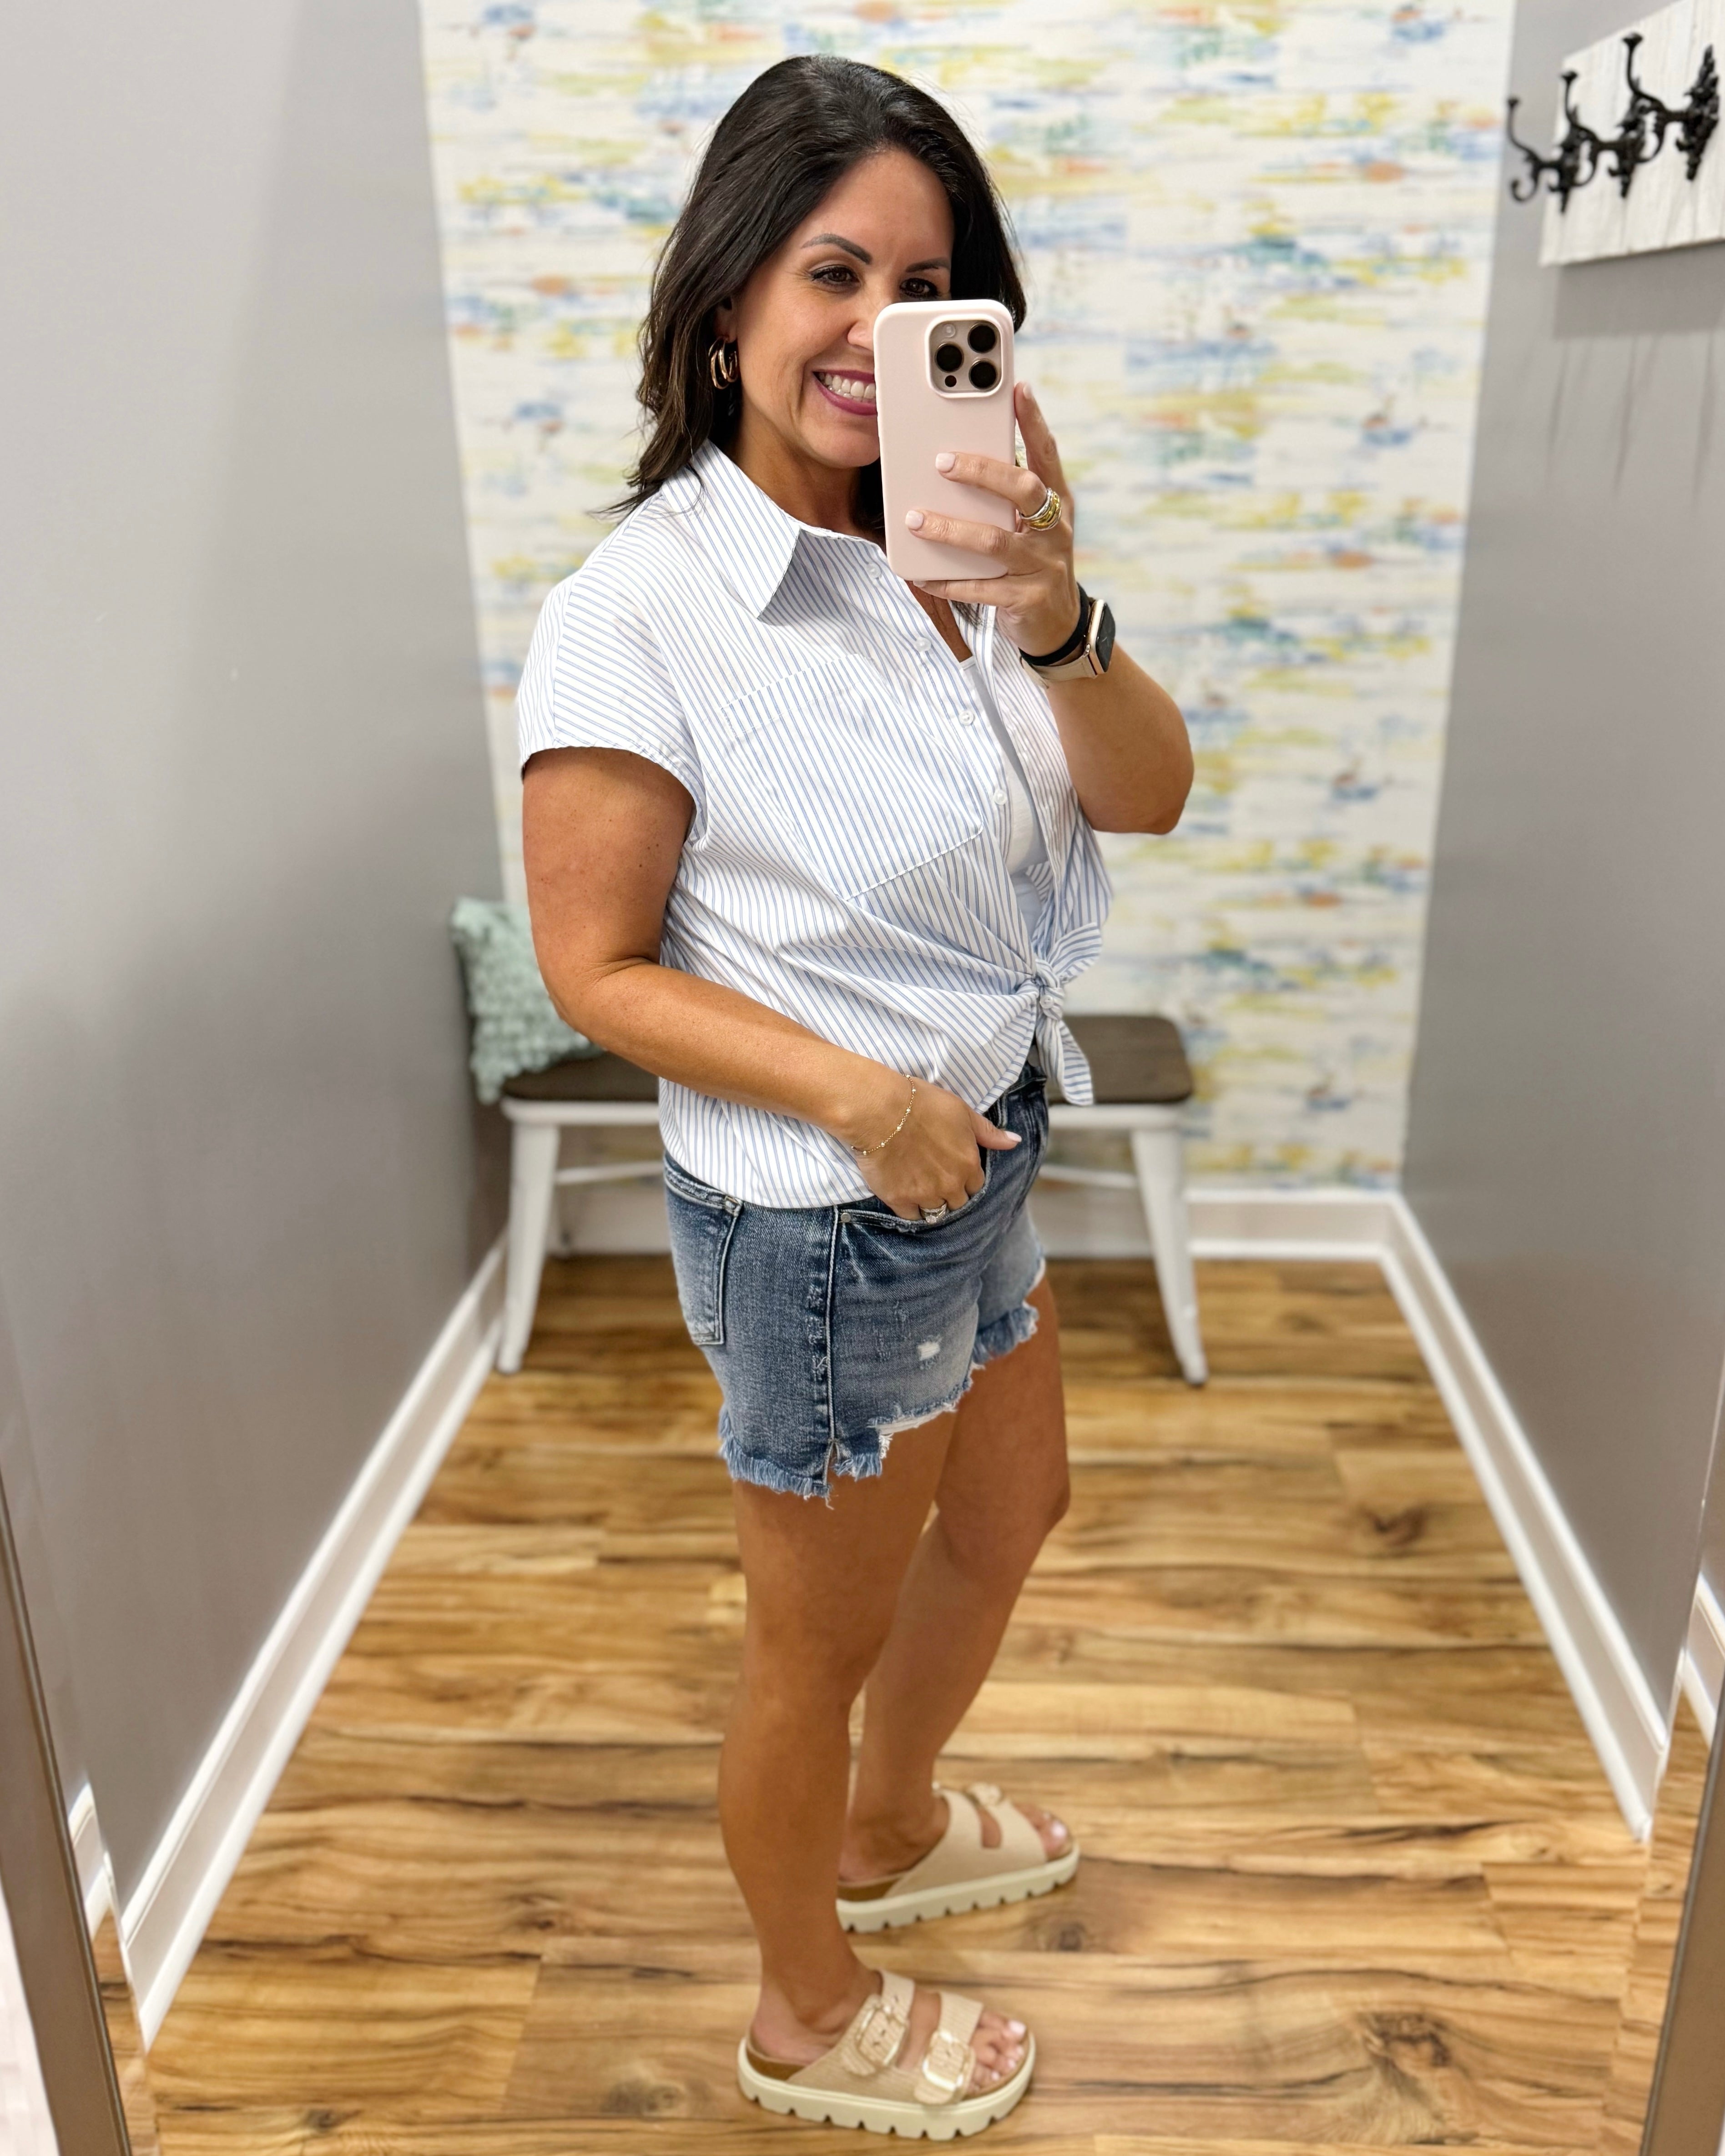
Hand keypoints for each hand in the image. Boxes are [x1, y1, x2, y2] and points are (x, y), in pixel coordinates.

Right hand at [844, 1070, 1020, 1220]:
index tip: (953, 1170)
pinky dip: (910, 1209)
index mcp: (968, 1164)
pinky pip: (911, 1217)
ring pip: (935, 1212)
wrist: (880, 1110)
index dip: (965, 1178)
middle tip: (935, 1178)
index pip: (976, 1186)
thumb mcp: (961, 1111)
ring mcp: (925, 1194)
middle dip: (950, 1193)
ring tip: (919, 1187)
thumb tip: (1014, 1141)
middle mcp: (950, 1184)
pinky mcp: (899, 1199)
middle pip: (958, 1203)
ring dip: (930, 1202)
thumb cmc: (922, 1104)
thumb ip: (987, 1132)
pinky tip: (904, 1194)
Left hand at [904, 381, 1079, 657]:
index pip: (1047, 455)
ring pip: (993, 540)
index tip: (1018, 389)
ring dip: (949, 529)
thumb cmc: (1034, 565)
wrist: (1058, 627)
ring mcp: (1043, 566)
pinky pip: (981, 588)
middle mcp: (1055, 530)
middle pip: (1023, 489)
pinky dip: (949, 581)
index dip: (1034, 421)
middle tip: (942, 461)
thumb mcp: (1031, 527)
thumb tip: (959, 464)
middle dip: (982, 472)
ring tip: (915, 520)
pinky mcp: (1026, 599)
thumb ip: (1007, 499)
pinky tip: (923, 576)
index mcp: (1058, 504)